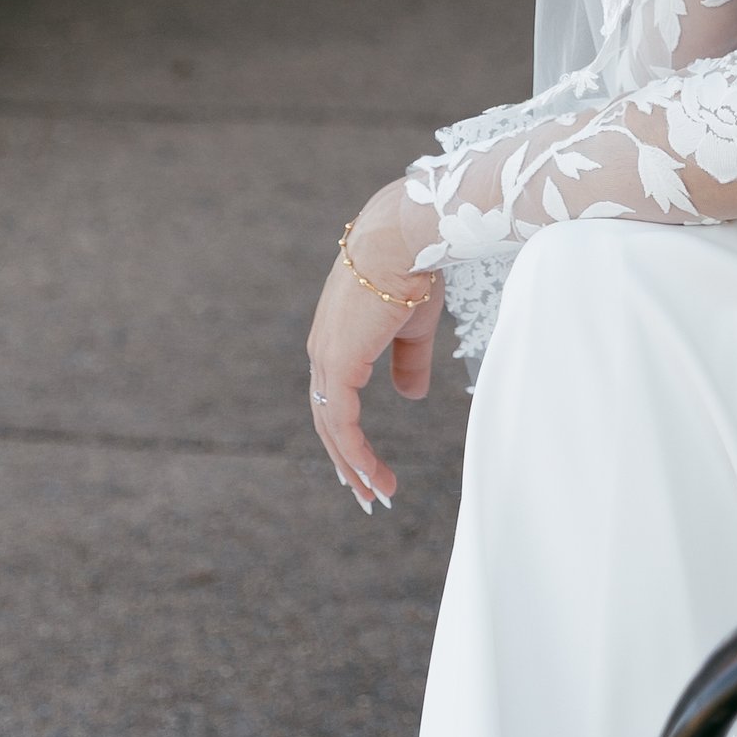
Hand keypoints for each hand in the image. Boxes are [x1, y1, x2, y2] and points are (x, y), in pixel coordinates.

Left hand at [306, 180, 440, 509]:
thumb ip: (410, 363)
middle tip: (366, 495)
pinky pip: (342, 423)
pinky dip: (356, 454)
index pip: (336, 398)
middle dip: (347, 461)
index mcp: (337, 340)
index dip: (349, 435)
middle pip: (328, 419)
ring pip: (332, 427)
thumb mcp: (413, 327)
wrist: (404, 240)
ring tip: (376, 496)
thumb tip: (411, 397)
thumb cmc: (412, 271)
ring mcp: (326, 359)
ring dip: (353, 466)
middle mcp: (323, 352)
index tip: (366, 466)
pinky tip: (373, 476)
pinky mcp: (337, 365)